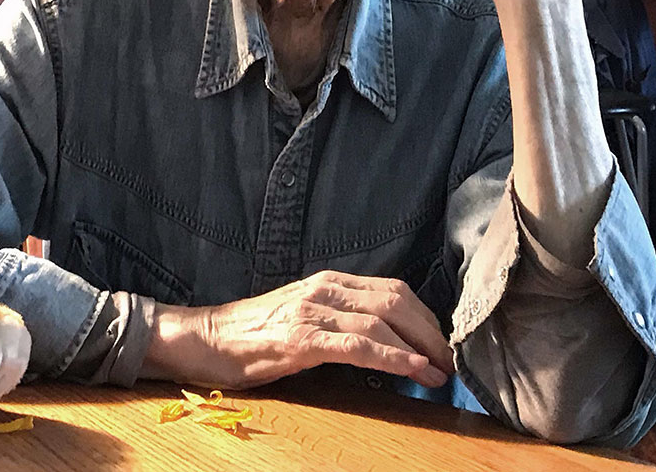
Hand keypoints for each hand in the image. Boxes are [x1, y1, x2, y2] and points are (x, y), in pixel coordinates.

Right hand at [141, 271, 455, 389]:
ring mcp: (311, 312)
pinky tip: (414, 371)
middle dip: (432, 333)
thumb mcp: (301, 316)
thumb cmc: (251, 334)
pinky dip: (393, 357)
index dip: (427, 318)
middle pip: (396, 302)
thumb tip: (385, 343)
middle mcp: (323, 289)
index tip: (446, 345)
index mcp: (327, 282)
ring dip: (420, 348)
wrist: (202, 339)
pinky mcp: (300, 339)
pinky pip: (357, 345)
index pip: (393, 290)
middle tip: (453, 363)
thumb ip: (339, 321)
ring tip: (441, 372)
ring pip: (382, 320)